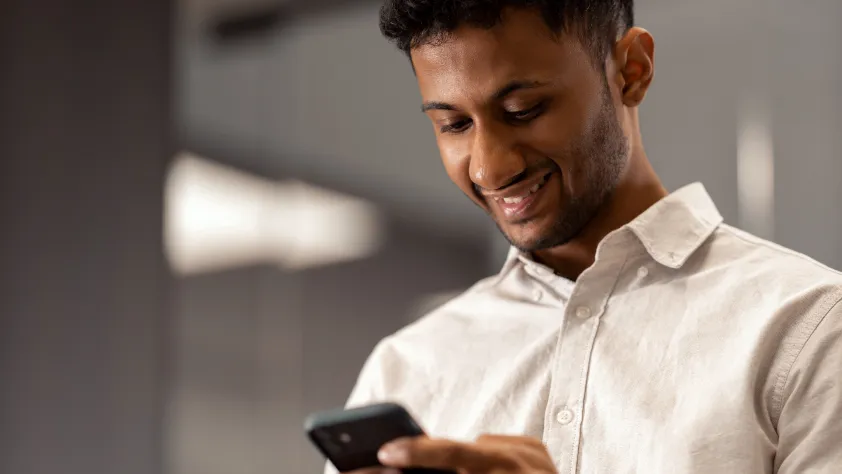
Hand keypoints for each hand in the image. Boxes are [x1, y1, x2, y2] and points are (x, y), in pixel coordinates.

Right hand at [346, 434, 557, 473]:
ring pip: (478, 446)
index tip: (388, 452)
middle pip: (460, 448)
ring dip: (463, 460)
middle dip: (425, 454)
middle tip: (391, 454)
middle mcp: (521, 460)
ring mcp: (533, 452)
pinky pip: (498, 444)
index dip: (416, 452)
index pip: (452, 455)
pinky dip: (487, 457)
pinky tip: (483, 471)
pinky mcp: (538, 448)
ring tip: (446, 469)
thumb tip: (415, 469)